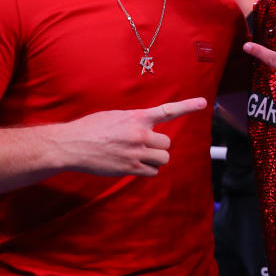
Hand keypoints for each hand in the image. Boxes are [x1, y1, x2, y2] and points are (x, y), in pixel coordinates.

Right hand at [56, 98, 208, 175]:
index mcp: (137, 117)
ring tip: (139, 156)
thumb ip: (135, 121)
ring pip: (163, 159)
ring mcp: (136, 152)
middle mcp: (140, 134)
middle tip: (143, 146)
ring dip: (155, 159)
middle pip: (167, 144)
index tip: (203, 103)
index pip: (167, 110)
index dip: (187, 106)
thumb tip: (147, 128)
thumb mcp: (116, 116)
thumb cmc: (92, 128)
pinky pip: (153, 172)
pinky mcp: (130, 168)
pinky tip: (134, 165)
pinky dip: (148, 170)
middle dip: (158, 146)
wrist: (72, 145)